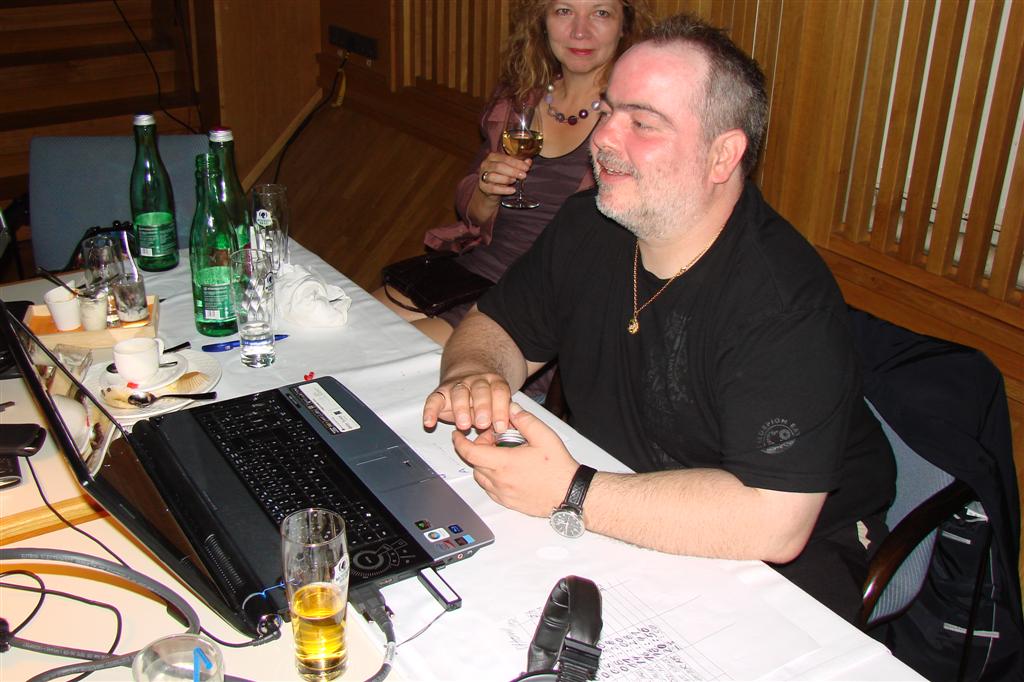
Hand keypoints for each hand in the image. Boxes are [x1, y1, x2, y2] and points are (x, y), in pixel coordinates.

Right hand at [423, 372, 513, 432]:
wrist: (466, 377)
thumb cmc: (486, 399)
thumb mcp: (498, 404)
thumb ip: (503, 414)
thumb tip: (509, 431)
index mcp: (494, 382)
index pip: (500, 392)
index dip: (501, 409)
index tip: (501, 426)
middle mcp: (476, 381)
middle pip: (480, 390)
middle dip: (482, 407)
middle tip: (483, 423)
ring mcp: (458, 385)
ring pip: (459, 393)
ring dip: (461, 409)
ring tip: (464, 425)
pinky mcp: (440, 393)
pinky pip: (434, 400)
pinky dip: (430, 411)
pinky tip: (429, 423)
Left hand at [454, 404, 579, 516]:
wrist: (570, 494)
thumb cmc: (559, 468)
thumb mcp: (544, 436)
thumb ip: (524, 420)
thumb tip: (511, 408)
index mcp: (504, 463)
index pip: (470, 452)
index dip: (460, 442)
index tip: (458, 435)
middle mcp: (499, 480)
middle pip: (475, 462)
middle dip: (479, 448)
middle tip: (496, 439)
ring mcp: (502, 494)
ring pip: (480, 476)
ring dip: (484, 463)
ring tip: (502, 454)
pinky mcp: (508, 502)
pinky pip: (489, 489)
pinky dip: (490, 478)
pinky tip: (506, 470)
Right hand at [477, 152, 530, 197]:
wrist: (490, 189)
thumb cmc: (501, 175)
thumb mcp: (510, 168)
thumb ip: (519, 164)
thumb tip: (529, 161)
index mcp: (493, 157)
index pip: (505, 158)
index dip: (516, 163)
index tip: (526, 168)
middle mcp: (485, 165)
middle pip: (499, 166)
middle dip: (513, 171)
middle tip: (523, 175)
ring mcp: (482, 176)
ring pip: (493, 176)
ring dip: (506, 179)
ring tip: (515, 181)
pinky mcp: (482, 187)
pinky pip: (492, 188)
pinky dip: (503, 190)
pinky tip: (512, 190)